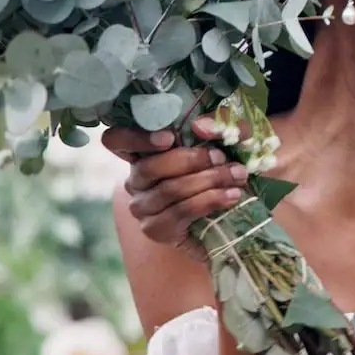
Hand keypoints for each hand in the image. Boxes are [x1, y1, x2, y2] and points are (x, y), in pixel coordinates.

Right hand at [103, 116, 248, 249]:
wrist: (237, 217)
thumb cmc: (225, 170)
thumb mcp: (228, 141)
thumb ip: (218, 125)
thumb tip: (199, 125)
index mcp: (145, 152)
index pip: (117, 140)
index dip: (134, 137)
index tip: (168, 138)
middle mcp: (136, 179)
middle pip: (149, 167)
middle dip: (192, 160)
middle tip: (222, 158)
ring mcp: (142, 206)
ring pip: (169, 189)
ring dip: (209, 180)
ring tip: (237, 176)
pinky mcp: (155, 229)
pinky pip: (180, 212)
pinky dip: (210, 200)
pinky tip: (231, 196)